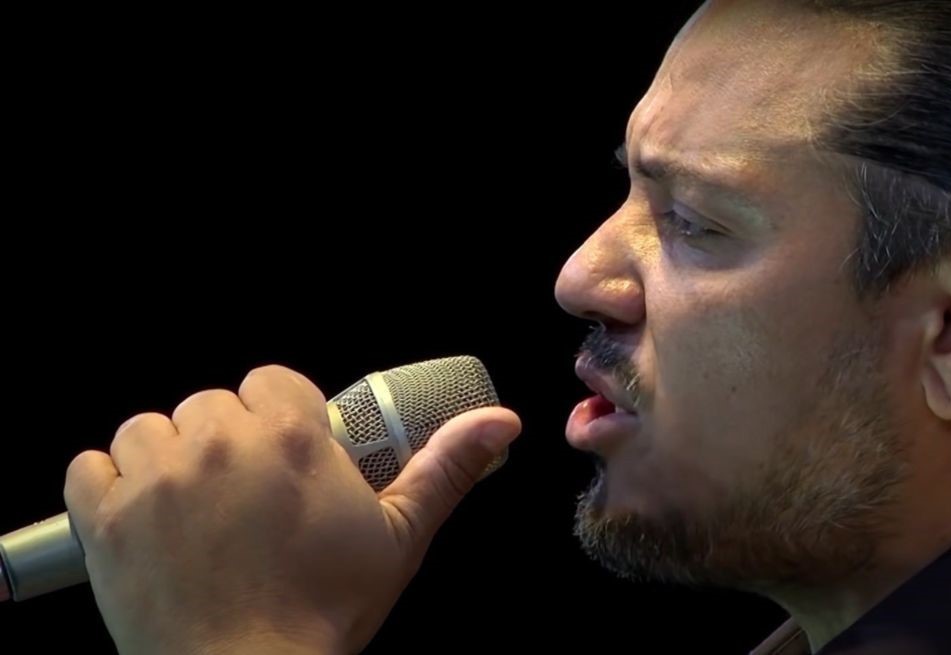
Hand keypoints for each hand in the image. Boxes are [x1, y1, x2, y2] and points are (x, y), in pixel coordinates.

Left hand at [63, 365, 520, 654]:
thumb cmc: (323, 612)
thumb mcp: (401, 537)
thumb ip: (447, 467)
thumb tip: (500, 423)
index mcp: (289, 435)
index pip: (271, 381)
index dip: (279, 417)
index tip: (285, 456)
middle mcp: (217, 443)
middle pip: (210, 404)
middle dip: (226, 441)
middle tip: (246, 496)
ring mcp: (155, 478)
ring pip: (149, 428)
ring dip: (167, 458)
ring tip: (195, 508)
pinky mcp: (105, 517)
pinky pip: (90, 466)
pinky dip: (109, 485)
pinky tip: (143, 516)